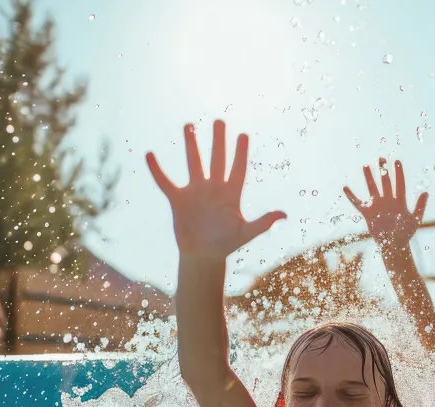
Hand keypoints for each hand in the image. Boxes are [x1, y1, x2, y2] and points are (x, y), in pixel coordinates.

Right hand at [146, 121, 285, 257]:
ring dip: (191, 145)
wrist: (203, 256)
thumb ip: (263, 223)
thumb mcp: (246, 233)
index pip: (238, 169)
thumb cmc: (227, 244)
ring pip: (194, 163)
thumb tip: (284, 215)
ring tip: (189, 126)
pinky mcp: (179, 200)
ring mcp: (196, 192)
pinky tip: (150, 155)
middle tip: (219, 121)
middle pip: (217, 159)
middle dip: (218, 141)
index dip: (241, 153)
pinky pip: (166, 182)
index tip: (243, 135)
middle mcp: (214, 188)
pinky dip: (157, 170)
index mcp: (231, 195)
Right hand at [344, 159, 428, 249]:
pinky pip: (358, 203)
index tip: (397, 161)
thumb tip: (426, 192)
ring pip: (372, 188)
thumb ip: (420, 206)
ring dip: (369, 178)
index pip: (399, 183)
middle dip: (383, 170)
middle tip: (381, 158)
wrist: (394, 245)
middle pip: (385, 182)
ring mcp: (377, 206)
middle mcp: (388, 201)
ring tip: (365, 166)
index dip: (398, 173)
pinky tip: (345, 188)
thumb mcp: (415, 219)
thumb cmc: (406, 233)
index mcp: (399, 201)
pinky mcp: (368, 213)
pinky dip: (351, 196)